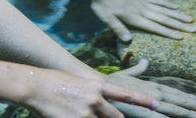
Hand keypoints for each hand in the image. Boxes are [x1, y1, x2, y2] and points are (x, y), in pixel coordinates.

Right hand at [24, 67, 158, 117]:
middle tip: (108, 117)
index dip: (143, 100)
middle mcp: (95, 100)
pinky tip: (78, 117)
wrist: (37, 86)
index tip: (158, 104)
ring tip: (85, 113)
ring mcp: (86, 114)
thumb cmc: (57, 81)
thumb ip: (96, 92)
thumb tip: (104, 100)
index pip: (125, 94)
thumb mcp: (81, 82)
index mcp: (97, 86)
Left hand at [87, 0, 195, 41]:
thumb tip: (127, 41)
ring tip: (190, 18)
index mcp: (134, 17)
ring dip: (178, 15)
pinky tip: (176, 6)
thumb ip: (117, 28)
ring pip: (164, 9)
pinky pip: (157, 1)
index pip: (155, 26)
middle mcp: (142, 9)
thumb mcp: (106, 19)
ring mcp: (143, 2)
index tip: (182, 36)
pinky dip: (167, 4)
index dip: (169, 32)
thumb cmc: (102, 5)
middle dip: (180, 25)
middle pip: (164, 18)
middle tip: (194, 29)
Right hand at [106, 60, 195, 116]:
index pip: (174, 91)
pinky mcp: (142, 110)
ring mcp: (149, 101)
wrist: (98, 87)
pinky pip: (159, 117)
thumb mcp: (127, 74)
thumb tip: (145, 61)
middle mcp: (153, 92)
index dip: (189, 97)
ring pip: (174, 108)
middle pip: (178, 99)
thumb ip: (138, 69)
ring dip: (189, 112)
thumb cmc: (111, 83)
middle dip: (195, 105)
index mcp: (150, 85)